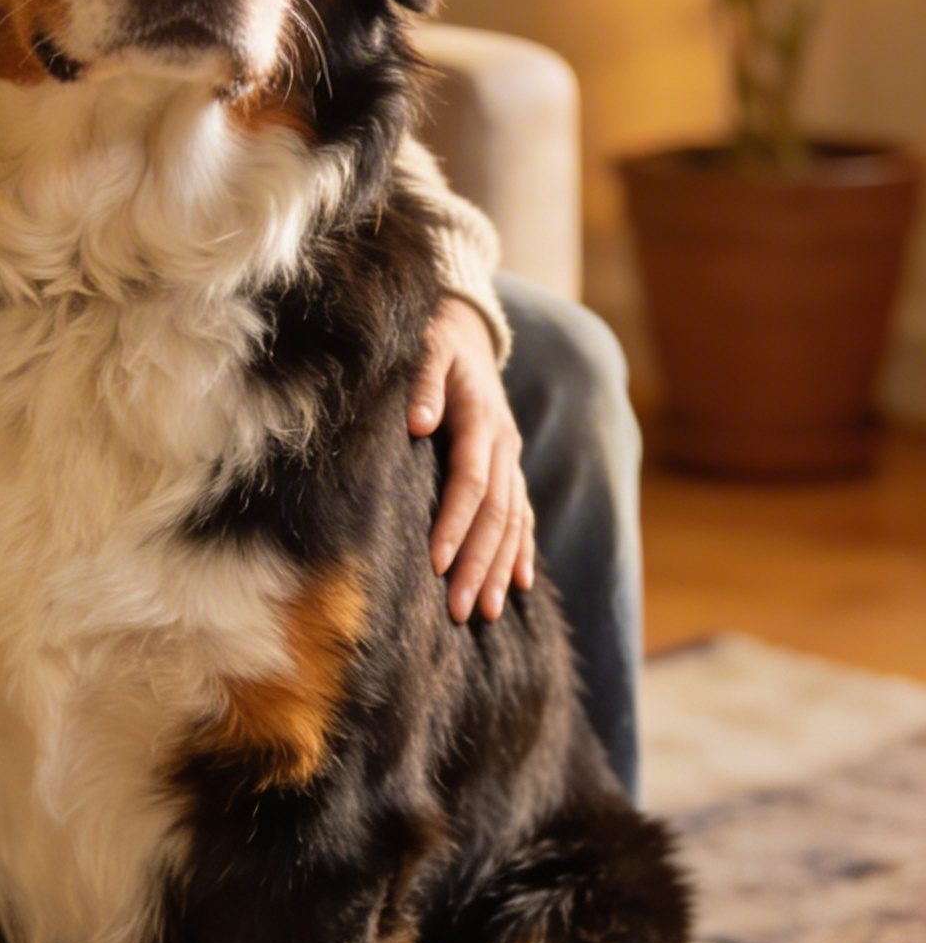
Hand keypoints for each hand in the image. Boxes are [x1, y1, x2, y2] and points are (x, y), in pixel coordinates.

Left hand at [407, 298, 534, 621]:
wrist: (465, 329)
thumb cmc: (434, 342)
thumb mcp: (425, 348)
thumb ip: (422, 383)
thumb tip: (419, 422)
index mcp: (481, 419)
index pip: (471, 482)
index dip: (456, 522)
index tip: (437, 562)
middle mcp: (504, 445)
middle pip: (496, 514)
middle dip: (479, 565)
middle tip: (460, 610)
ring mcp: (512, 459)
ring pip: (512, 521)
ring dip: (500, 569)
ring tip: (487, 613)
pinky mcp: (510, 467)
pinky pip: (522, 515)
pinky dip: (522, 551)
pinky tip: (520, 586)